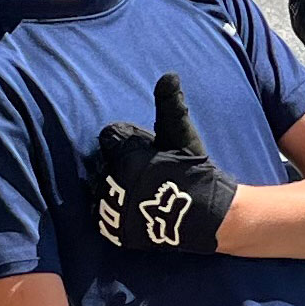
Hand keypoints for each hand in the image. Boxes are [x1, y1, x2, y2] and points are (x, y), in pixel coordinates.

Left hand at [90, 74, 238, 252]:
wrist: (204, 215)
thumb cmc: (192, 169)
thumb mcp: (181, 133)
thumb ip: (169, 104)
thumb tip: (169, 75)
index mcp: (127, 155)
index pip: (110, 136)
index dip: (130, 142)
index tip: (149, 151)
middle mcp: (114, 181)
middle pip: (103, 162)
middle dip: (120, 164)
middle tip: (148, 173)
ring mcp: (112, 208)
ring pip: (99, 188)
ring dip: (114, 187)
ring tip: (141, 191)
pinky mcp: (112, 231)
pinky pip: (100, 215)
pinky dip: (111, 211)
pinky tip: (132, 208)